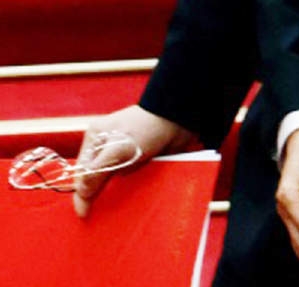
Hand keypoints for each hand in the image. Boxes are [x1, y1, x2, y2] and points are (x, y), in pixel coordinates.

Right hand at [73, 105, 195, 217]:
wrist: (179, 120)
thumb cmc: (146, 128)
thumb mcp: (118, 149)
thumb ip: (97, 171)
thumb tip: (81, 192)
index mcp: (95, 139)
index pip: (82, 172)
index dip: (82, 193)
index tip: (83, 213)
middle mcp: (106, 147)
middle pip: (95, 177)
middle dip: (96, 194)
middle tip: (95, 216)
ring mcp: (123, 154)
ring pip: (112, 180)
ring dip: (114, 193)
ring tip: (110, 212)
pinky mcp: (139, 160)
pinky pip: (129, 180)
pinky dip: (129, 190)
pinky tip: (129, 200)